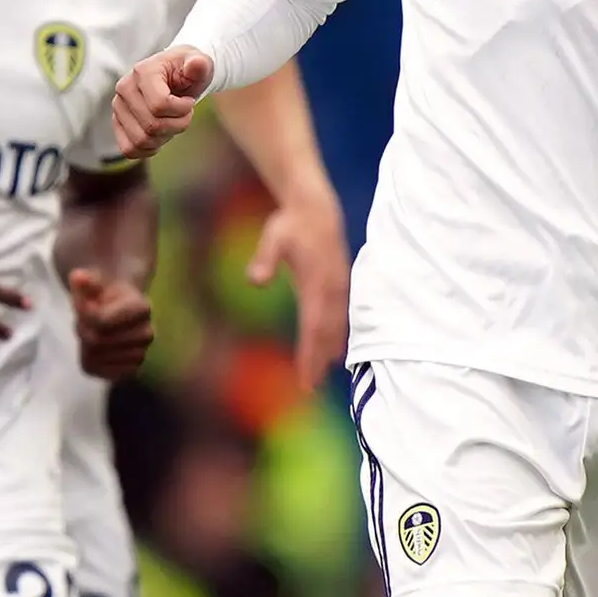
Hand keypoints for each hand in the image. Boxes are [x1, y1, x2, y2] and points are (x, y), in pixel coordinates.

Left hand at [67, 266, 153, 380]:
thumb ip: (84, 281)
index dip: (82, 314)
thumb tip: (79, 277)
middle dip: (83, 331)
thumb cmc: (102, 295)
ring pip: (98, 358)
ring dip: (87, 347)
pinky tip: (96, 351)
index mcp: (141, 308)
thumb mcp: (92, 282)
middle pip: (97, 342)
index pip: (99, 321)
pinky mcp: (133, 369)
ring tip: (92, 334)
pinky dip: (96, 363)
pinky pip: (105, 373)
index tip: (81, 305)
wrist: (117, 309)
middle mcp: (147, 332)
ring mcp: (141, 353)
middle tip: (83, 322)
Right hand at [114, 48, 213, 158]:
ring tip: (172, 122)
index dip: (182, 110)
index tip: (190, 102)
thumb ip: (200, 64)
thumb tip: (197, 64)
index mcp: (143, 72)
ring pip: (141, 140)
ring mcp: (118, 107)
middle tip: (185, 114)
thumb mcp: (200, 63)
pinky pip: (129, 149)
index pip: (160, 105)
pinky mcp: (118, 123)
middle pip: (152, 126)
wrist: (177, 75)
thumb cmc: (188, 70)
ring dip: (164, 137)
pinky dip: (148, 149)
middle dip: (178, 125)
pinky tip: (160, 136)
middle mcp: (124, 88)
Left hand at [246, 187, 355, 387]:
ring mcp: (339, 289)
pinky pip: (342, 318)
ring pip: (337, 327)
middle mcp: (332, 290)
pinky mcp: (340, 286)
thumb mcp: (273, 237)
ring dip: (330, 351)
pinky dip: (337, 336)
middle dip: (319, 360)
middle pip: (327, 333)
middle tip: (310, 386)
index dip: (310, 353)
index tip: (305, 375)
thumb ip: (265, 259)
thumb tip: (255, 281)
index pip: (314, 326)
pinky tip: (334, 349)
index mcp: (317, 283)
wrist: (317, 211)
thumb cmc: (291, 226)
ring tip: (322, 374)